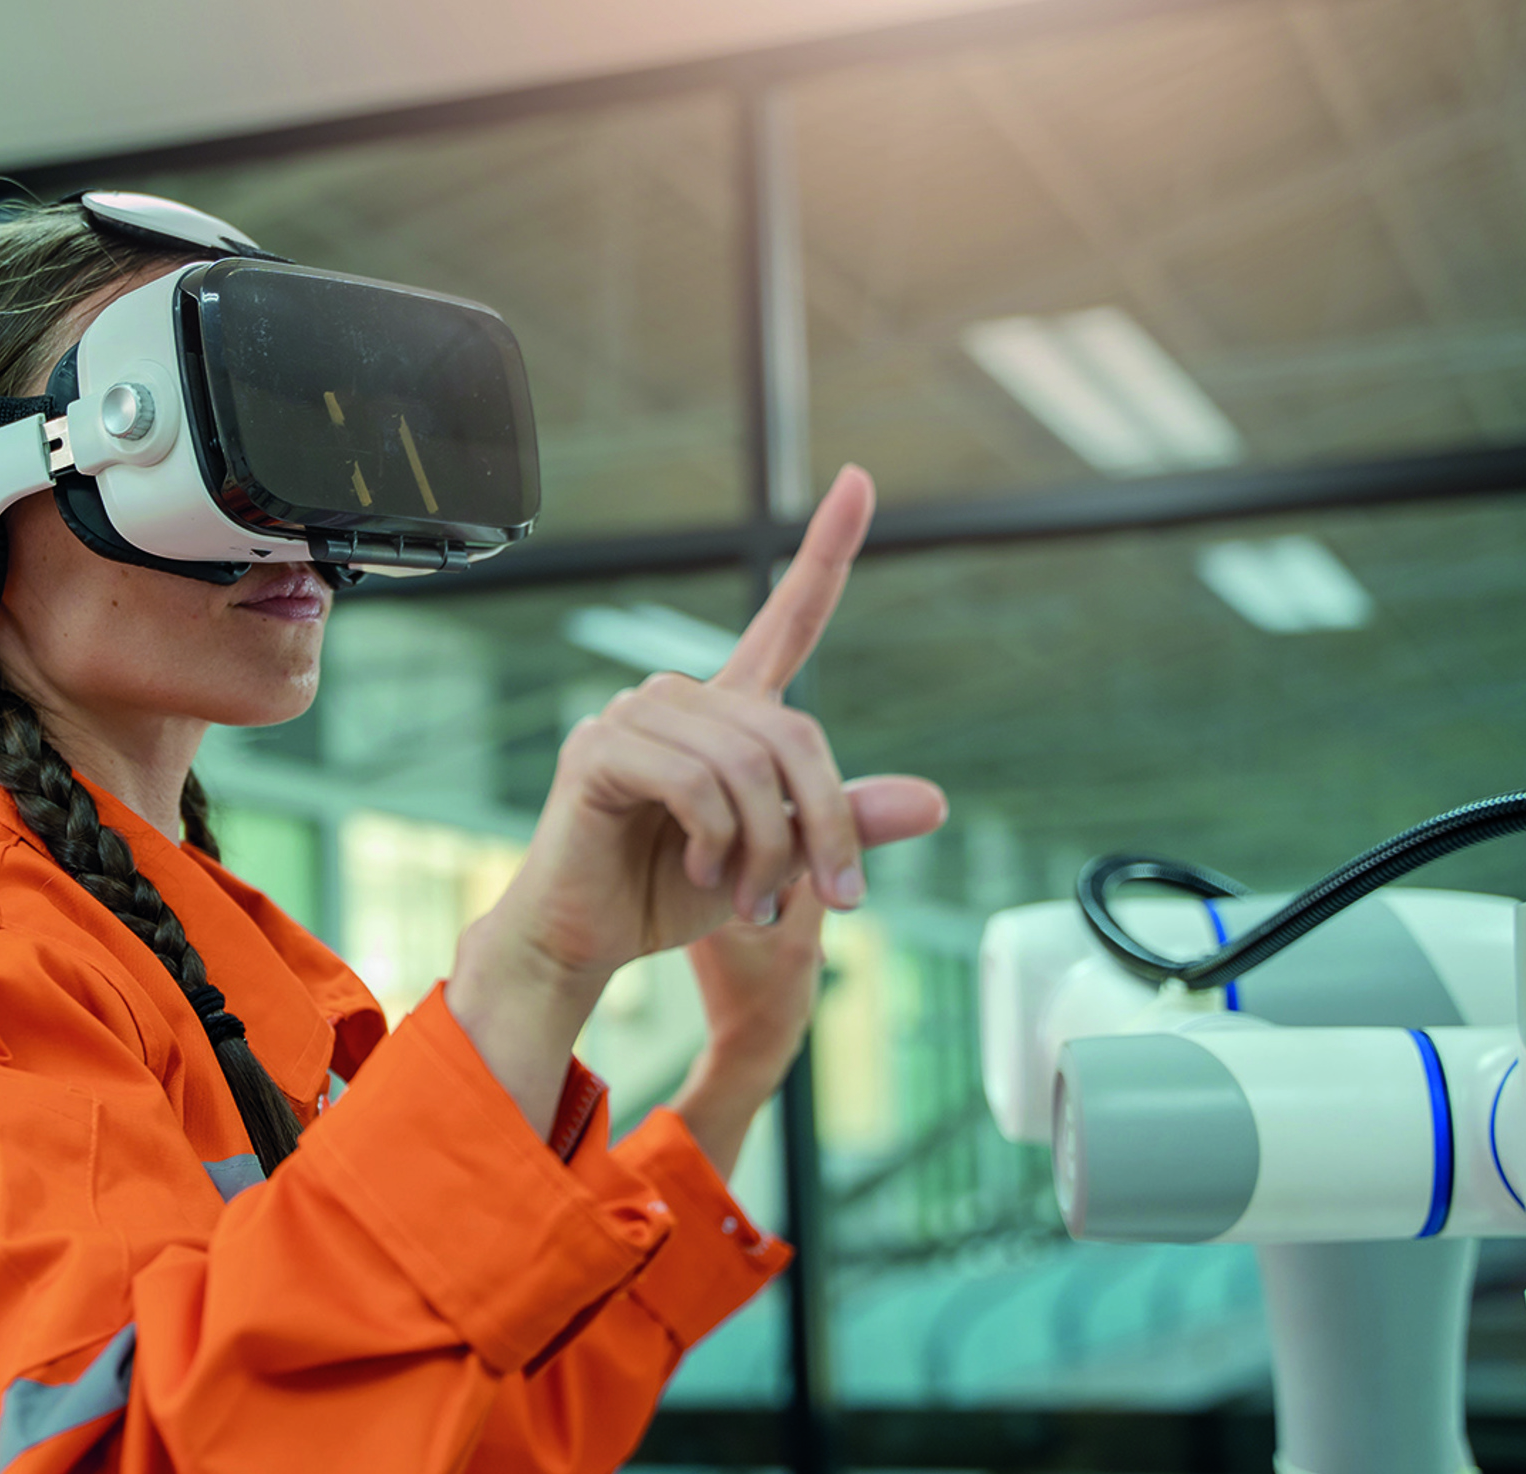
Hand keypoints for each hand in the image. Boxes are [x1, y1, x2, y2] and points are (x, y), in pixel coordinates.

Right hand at [450, 466, 945, 1132]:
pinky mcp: (599, 751)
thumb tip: (936, 801)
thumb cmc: (673, 891)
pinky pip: (696, 781)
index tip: (858, 481)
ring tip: (749, 898)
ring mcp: (633, 716)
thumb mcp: (781, 862)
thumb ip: (846, 824)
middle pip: (795, 733)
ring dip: (769, 847)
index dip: (828, 551)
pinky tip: (704, 871)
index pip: (787, 616)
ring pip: (749, 764)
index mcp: (728, 712)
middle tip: (828, 902)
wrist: (589, 940)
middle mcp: (681, 698)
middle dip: (826, 824)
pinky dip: (719, 840)